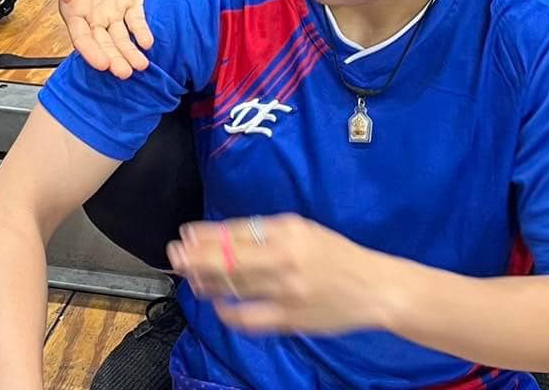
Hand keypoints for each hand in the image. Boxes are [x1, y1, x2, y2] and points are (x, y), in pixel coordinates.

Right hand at [54, 0, 151, 78]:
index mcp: (75, 11)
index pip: (81, 37)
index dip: (91, 52)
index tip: (101, 64)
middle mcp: (94, 18)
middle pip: (103, 44)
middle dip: (114, 59)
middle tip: (124, 73)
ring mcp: (114, 12)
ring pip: (121, 37)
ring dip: (129, 52)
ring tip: (140, 66)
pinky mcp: (131, 3)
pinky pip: (137, 20)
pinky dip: (142, 31)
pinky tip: (147, 42)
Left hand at [169, 214, 386, 336]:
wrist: (373, 287)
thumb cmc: (336, 256)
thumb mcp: (305, 231)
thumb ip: (269, 233)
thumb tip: (225, 236)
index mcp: (290, 230)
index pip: (237, 231)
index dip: (207, 235)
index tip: (185, 234)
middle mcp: (285, 258)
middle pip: (229, 259)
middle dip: (196, 257)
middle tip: (175, 255)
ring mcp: (286, 291)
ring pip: (234, 288)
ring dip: (206, 282)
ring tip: (190, 277)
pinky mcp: (289, 319)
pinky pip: (248, 318)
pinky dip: (228, 311)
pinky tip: (217, 305)